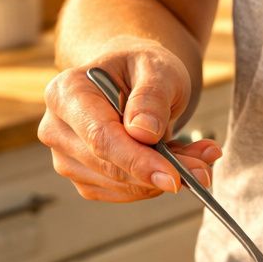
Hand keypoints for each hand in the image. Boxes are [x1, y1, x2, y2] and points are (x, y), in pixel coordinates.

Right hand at [38, 40, 220, 201]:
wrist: (132, 80)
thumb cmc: (142, 69)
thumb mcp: (157, 68)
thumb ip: (151, 96)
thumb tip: (144, 132)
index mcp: (67, 92)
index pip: (100, 138)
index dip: (138, 162)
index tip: (174, 178)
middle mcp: (57, 128)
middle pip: (110, 167)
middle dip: (161, 172)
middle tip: (205, 167)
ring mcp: (67, 158)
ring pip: (121, 186)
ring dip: (164, 178)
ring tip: (196, 156)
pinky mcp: (86, 179)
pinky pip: (126, 193)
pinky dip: (155, 183)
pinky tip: (174, 163)